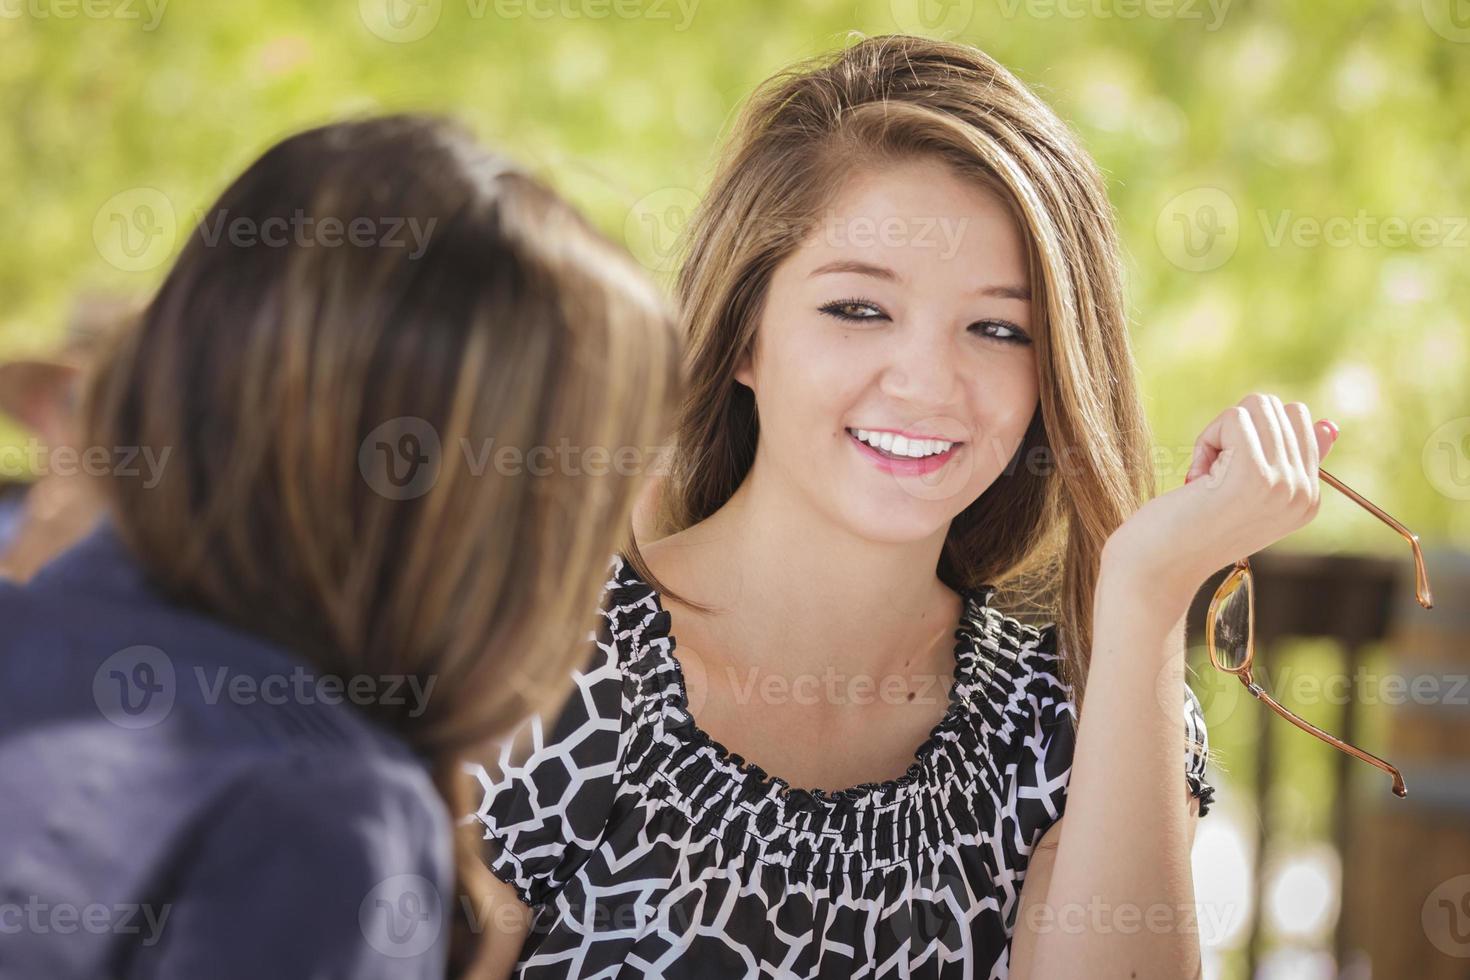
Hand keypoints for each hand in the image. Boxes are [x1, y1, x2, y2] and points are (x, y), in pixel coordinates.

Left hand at [1104, 393, 1338, 606]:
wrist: (1157, 568)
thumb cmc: (1190, 529)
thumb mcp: (1245, 493)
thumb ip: (1287, 461)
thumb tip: (1326, 424)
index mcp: (1308, 499)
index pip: (1300, 420)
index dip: (1249, 435)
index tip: (1227, 478)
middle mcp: (1305, 493)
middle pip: (1277, 408)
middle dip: (1234, 431)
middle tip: (1212, 478)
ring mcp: (1284, 484)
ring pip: (1256, 407)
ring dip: (1219, 435)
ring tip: (1205, 479)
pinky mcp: (1254, 474)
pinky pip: (1234, 417)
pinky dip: (1207, 440)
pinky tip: (1197, 480)